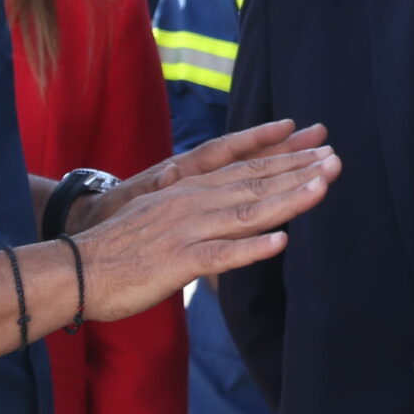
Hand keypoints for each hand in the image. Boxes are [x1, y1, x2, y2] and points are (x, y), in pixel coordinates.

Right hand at [66, 120, 329, 235]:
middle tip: (338, 158)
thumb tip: (223, 197)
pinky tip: (281, 242)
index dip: (285, 155)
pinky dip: (251, 248)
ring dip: (287, 199)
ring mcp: (187, 229)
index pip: (246, 166)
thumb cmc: (119, 246)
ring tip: (322, 187)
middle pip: (254, 182)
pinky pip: (221, 254)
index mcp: (189, 187)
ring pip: (246, 211)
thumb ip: (193, 202)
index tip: (319, 144)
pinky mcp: (178, 261)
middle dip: (298, 170)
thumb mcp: (160, 212)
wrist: (75, 269)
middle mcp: (193, 200)